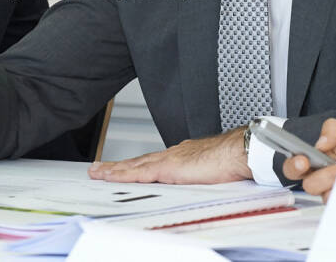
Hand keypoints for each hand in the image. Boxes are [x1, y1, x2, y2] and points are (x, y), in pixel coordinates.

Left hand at [88, 127, 250, 183]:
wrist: (238, 151)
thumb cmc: (231, 159)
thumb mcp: (210, 169)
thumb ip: (198, 175)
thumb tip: (198, 184)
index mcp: (181, 156)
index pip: (152, 162)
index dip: (134, 166)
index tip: (121, 169)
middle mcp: (171, 154)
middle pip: (138, 162)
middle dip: (117, 166)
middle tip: (98, 169)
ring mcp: (168, 160)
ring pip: (133, 165)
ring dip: (114, 169)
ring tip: (97, 173)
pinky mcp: (168, 168)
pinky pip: (139, 172)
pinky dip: (122, 175)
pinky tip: (110, 177)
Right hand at [281, 118, 335, 200]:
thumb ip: (334, 129)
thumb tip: (320, 143)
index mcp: (317, 158)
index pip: (295, 165)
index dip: (294, 164)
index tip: (302, 161)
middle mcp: (323, 177)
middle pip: (307, 185)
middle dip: (317, 178)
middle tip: (330, 171)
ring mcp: (335, 191)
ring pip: (326, 195)